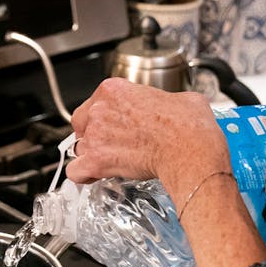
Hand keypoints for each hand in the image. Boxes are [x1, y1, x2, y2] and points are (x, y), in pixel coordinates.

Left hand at [65, 78, 228, 186]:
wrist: (190, 150)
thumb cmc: (188, 127)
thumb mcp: (181, 98)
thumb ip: (164, 101)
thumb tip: (174, 107)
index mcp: (115, 90)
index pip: (94, 102)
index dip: (105, 115)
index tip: (116, 124)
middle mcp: (100, 110)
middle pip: (82, 124)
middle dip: (93, 134)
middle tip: (112, 143)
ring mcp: (96, 136)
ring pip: (79, 148)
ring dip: (91, 155)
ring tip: (110, 162)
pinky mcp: (97, 161)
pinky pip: (76, 171)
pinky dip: (83, 175)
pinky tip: (93, 176)